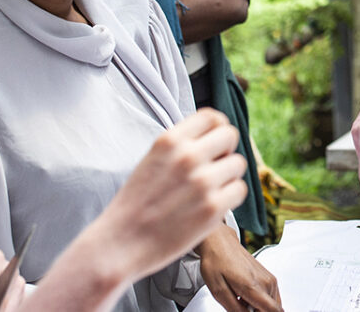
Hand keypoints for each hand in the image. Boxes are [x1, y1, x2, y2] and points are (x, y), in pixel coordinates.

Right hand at [92, 110, 247, 281]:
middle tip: (213, 168)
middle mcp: (188, 156)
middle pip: (230, 135)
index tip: (213, 144)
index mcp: (169, 140)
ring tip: (210, 190)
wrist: (120, 244)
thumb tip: (214, 136)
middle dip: (225, 150)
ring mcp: (202, 182)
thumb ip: (180, 146)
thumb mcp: (152, 160)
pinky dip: (230, 198)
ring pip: (238, 163)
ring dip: (228, 176)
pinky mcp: (213, 208)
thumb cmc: (135, 204)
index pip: (211, 116)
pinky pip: (239, 190)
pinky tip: (212, 205)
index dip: (216, 129)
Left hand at [197, 226, 281, 311]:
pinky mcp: (270, 278)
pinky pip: (271, 298)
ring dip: (258, 307)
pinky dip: (261, 301)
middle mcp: (266, 282)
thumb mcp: (217, 290)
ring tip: (242, 299)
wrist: (221, 243)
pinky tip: (247, 296)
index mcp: (252, 286)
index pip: (273, 311)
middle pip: (271, 310)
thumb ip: (234, 308)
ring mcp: (270, 279)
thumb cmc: (216, 262)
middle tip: (240, 305)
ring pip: (272, 305)